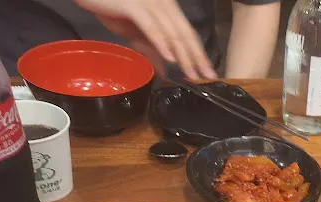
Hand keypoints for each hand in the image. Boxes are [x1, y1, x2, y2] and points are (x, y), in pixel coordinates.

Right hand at [74, 0, 215, 79]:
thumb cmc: (112, 7)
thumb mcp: (135, 33)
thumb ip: (151, 49)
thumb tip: (165, 70)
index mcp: (167, 9)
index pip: (188, 33)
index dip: (199, 53)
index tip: (208, 72)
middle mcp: (164, 4)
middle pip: (185, 34)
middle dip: (197, 57)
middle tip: (207, 76)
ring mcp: (151, 4)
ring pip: (172, 33)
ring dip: (183, 55)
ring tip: (191, 74)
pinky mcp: (135, 6)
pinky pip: (152, 27)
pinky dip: (162, 43)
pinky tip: (170, 59)